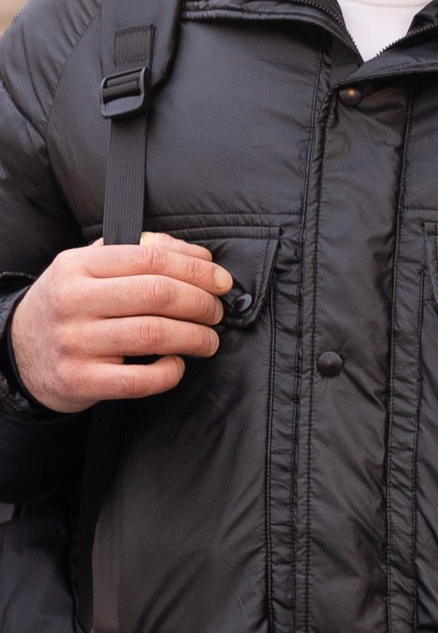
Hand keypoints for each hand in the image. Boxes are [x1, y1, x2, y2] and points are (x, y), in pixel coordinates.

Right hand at [9, 234, 228, 408]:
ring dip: (195, 337)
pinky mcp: (80, 381)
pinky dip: (170, 373)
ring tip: (208, 339)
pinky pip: (139, 380)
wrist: (19, 352)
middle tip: (217, 312)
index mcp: (78, 265)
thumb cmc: (69, 306)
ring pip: (154, 335)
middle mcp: (74, 300)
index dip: (195, 269)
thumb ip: (138, 252)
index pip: (150, 258)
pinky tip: (177, 364)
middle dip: (201, 303)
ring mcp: (75, 342)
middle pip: (157, 294)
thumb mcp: (88, 268)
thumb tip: (197, 256)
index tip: (221, 281)